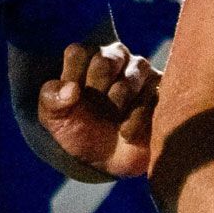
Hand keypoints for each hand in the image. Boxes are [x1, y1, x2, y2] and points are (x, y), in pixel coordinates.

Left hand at [38, 42, 157, 176]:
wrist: (109, 160)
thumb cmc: (80, 130)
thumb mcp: (55, 119)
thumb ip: (51, 100)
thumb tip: (70, 90)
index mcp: (86, 57)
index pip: (77, 53)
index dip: (73, 79)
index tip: (73, 100)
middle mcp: (115, 57)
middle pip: (104, 62)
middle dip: (97, 92)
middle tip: (98, 109)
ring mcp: (141, 71)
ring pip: (128, 81)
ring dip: (117, 106)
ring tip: (113, 119)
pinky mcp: (161, 89)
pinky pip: (149, 100)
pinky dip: (134, 121)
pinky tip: (126, 132)